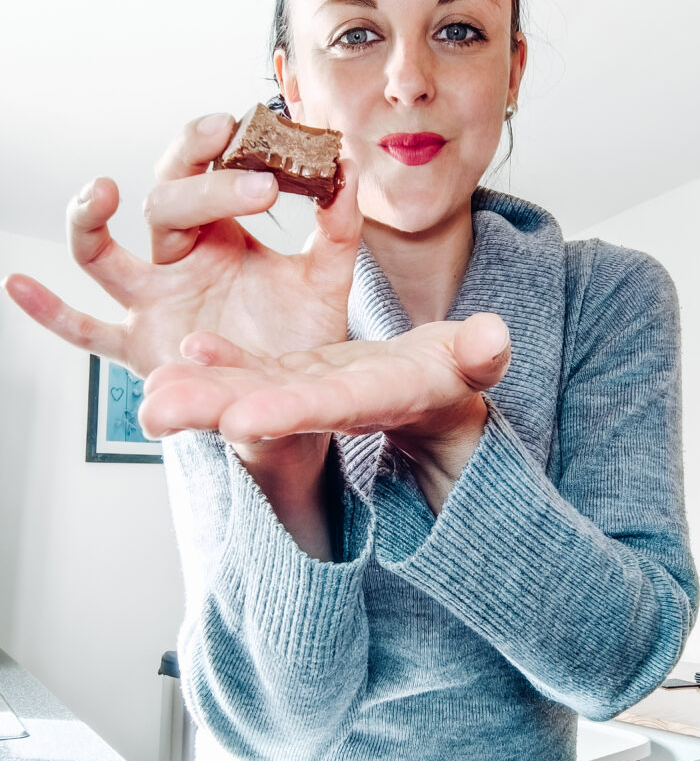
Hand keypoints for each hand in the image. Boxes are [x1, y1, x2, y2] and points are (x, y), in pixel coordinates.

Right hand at [2, 113, 361, 379]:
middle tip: (238, 158)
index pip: (207, 175)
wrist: (291, 398)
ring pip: (104, 256)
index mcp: (221, 234)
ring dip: (90, 222)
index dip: (217, 148)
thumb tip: (347, 165)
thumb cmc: (300, 332)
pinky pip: (86, 330)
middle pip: (165, 206)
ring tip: (101, 192)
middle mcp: (179, 260)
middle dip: (198, 181)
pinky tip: (16, 285)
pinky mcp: (138, 347)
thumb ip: (338, 227)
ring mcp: (153, 302)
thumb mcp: (326, 278)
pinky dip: (51, 312)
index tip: (245, 122)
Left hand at [139, 313, 510, 509]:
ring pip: (245, 389)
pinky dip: (216, 362)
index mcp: (376, 397)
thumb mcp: (473, 365)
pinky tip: (182, 352)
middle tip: (155, 414)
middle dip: (212, 409)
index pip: (330, 405)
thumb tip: (492, 340)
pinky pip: (250, 370)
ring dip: (195, 392)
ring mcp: (304, 391)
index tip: (244, 420)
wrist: (433, 393)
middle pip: (267, 404)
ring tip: (146, 393)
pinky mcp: (293, 377)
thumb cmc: (455, 376)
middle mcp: (329, 401)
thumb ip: (479, 354)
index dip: (290, 411)